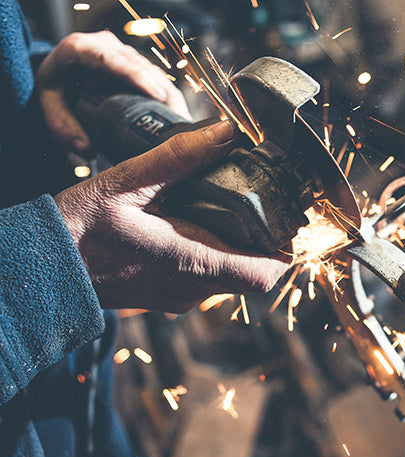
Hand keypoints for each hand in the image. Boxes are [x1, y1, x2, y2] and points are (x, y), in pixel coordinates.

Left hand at [36, 30, 190, 156]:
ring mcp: (125, 53)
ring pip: (154, 72)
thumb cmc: (56, 91)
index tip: (156, 95)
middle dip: (162, 92)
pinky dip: (170, 98)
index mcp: (80, 49)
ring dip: (170, 97)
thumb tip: (86, 152)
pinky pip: (159, 79)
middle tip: (177, 118)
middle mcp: (106, 46)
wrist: (60, 76)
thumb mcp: (52, 110)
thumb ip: (66, 132)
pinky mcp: (138, 64)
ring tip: (182, 122)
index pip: (111, 60)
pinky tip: (180, 118)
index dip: (136, 76)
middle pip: (140, 66)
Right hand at [54, 120, 291, 312]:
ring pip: (230, 279)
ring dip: (237, 248)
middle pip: (253, 276)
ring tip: (228, 208)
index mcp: (193, 262)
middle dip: (262, 243)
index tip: (282, 221)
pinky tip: (196, 224)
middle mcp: (192, 289)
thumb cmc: (79, 227)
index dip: (282, 251)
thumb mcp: (127, 182)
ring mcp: (179, 298)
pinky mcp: (167, 297)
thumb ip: (180, 157)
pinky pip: (205, 280)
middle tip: (258, 205)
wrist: (44, 268)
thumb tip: (226, 132)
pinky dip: (212, 255)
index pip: (264, 274)